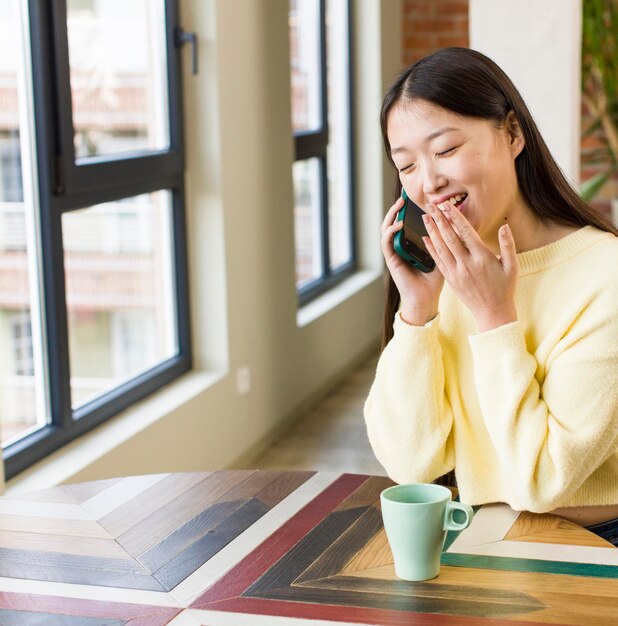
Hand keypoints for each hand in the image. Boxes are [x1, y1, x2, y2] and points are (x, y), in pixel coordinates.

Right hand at [381, 197, 444, 324]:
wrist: (426, 300)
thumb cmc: (435, 280)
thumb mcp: (444, 255)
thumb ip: (447, 240)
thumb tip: (458, 221)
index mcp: (410, 245)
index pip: (407, 223)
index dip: (409, 210)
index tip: (413, 197)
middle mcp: (400, 247)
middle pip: (394, 223)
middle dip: (398, 209)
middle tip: (404, 197)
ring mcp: (394, 253)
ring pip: (386, 229)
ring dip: (391, 216)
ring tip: (399, 206)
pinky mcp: (391, 260)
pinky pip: (386, 243)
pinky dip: (391, 232)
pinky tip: (399, 225)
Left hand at [422, 203, 518, 331]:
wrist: (492, 313)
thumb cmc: (505, 288)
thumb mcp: (512, 266)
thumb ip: (508, 245)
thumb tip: (504, 226)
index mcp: (482, 257)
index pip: (465, 232)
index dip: (455, 217)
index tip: (447, 205)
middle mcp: (467, 264)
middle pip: (449, 238)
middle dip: (439, 220)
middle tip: (430, 206)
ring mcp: (456, 273)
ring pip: (440, 248)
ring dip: (431, 231)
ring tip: (425, 217)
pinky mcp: (450, 280)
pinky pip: (438, 261)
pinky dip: (431, 249)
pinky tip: (425, 238)